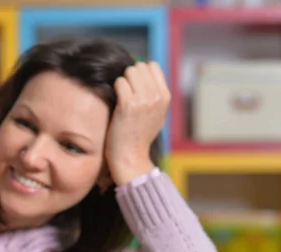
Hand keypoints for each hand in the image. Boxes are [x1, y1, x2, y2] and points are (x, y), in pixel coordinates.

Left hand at [106, 61, 169, 185]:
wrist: (130, 156)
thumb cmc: (140, 136)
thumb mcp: (158, 114)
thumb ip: (156, 95)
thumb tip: (147, 72)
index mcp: (165, 96)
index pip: (152, 65)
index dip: (140, 72)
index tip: (134, 85)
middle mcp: (157, 96)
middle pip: (139, 66)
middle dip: (129, 76)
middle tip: (125, 93)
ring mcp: (144, 100)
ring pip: (129, 72)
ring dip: (122, 82)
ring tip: (121, 98)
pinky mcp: (128, 105)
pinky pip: (119, 82)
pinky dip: (115, 89)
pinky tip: (116, 102)